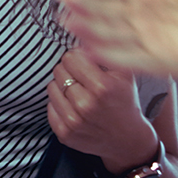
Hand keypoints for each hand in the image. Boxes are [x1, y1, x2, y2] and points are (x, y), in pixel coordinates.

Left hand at [46, 49, 160, 170]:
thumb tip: (83, 38)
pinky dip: (59, 104)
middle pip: (59, 71)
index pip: (70, 57)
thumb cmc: (125, 102)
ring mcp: (73, 122)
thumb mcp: (125, 74)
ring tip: (78, 93)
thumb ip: (105, 53)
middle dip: (70, 71)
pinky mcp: (64, 134)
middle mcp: (86, 105)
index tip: (85, 65)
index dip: (78, 58)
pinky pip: (50, 107)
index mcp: (102, 87)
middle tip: (82, 79)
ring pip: (51, 87)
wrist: (127, 140)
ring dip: (62, 87)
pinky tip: (74, 107)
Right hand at [58, 0, 177, 77]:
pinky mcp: (162, 61)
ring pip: (112, 32)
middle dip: (83, 1)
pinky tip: (89, 47)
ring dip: (90, 27)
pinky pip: (128, 58)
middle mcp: (150, 12)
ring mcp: (154, 37)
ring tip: (66, 19)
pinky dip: (109, 54)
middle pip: (107, 7)